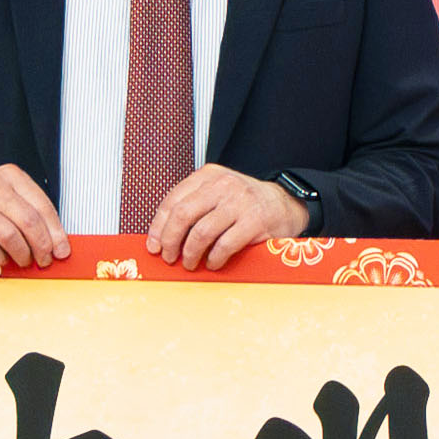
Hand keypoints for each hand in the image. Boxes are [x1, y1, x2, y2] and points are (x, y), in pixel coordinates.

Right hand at [0, 166, 68, 270]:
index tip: (62, 250)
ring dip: (22, 255)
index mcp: (10, 175)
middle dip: (42, 246)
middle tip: (44, 259)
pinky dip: (1, 259)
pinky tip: (3, 259)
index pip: (42, 205)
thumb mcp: (10, 196)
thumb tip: (58, 245)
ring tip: (24, 260)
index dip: (56, 232)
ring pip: (10, 236)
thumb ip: (33, 214)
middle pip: (28, 221)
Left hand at [146, 164, 310, 270]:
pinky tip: (212, 263)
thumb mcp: (217, 193)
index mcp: (208, 176)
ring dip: (191, 253)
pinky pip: (224, 245)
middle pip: (182, 215)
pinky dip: (214, 259)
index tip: (154, 245)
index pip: (173, 201)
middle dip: (170, 241)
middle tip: (169, 257)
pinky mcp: (254, 221)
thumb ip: (193, 206)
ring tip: (191, 263)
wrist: (284, 204)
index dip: (159, 227)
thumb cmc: (245, 204)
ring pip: (201, 233)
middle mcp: (223, 185)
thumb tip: (162, 236)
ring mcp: (239, 202)